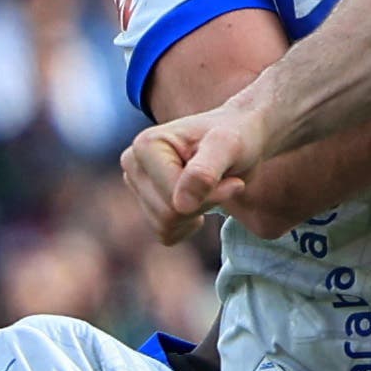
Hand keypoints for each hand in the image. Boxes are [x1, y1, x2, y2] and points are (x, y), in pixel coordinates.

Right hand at [124, 90, 266, 242]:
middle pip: (167, 214)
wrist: (237, 140)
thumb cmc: (235, 136)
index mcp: (145, 145)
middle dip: (203, 204)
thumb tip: (181, 205)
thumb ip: (205, 172)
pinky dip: (189, 224)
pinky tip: (199, 199)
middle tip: (224, 182)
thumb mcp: (228, 146)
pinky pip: (166, 234)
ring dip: (198, 212)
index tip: (233, 181)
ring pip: (165, 226)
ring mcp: (136, 184)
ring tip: (211, 186)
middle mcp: (133, 164)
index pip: (173, 198)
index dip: (210, 196)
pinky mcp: (145, 203)